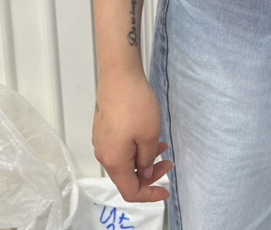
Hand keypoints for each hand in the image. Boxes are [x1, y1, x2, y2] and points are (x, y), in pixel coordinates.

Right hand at [93, 71, 172, 202]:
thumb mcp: (150, 136)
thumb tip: (143, 174)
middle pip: (126, 176)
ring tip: (163, 146)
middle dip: (149, 174)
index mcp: (114, 161)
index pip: (130, 191)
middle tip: (169, 161)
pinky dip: (136, 148)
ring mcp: (102, 140)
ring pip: (125, 160)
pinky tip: (148, 135)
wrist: (120, 76)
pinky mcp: (104, 128)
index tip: (166, 190)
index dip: (149, 195)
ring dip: (144, 159)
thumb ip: (147, 160)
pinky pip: (121, 147)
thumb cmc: (136, 105)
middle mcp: (104, 154)